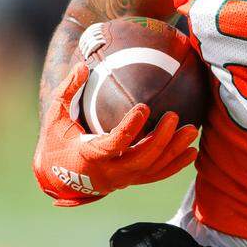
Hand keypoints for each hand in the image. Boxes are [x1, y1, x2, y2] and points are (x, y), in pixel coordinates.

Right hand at [33, 62, 198, 205]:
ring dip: (173, 151)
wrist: (55, 177)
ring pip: (152, 169)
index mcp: (89, 156)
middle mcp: (107, 173)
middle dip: (161, 139)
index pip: (115, 143)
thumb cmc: (55, 141)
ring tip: (191, 130)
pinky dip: (173, 165)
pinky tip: (191, 152)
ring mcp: (120, 181)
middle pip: (141, 159)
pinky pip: (154, 176)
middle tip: (174, 116)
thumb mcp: (55, 116)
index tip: (144, 107)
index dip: (130, 127)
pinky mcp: (128, 182)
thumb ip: (67, 90)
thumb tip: (82, 64)